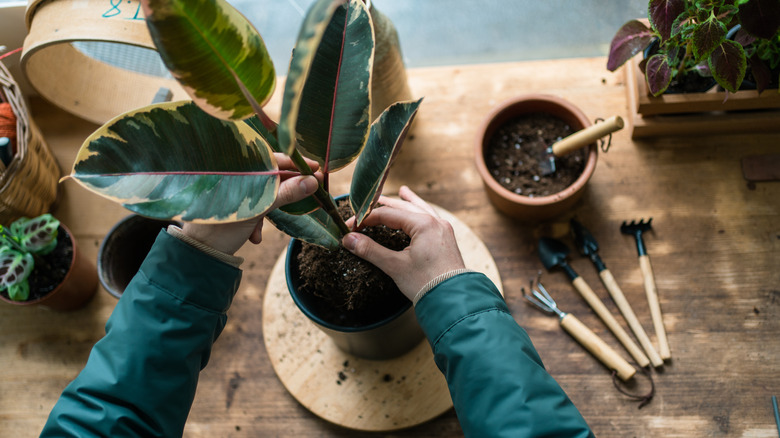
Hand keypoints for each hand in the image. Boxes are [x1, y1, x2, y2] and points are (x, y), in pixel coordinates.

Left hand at [181, 155, 318, 254]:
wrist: (200, 254)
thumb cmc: (223, 227)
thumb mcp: (258, 209)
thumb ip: (286, 193)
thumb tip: (312, 181)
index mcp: (237, 168)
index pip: (272, 158)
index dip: (296, 164)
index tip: (316, 169)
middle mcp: (234, 175)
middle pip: (269, 176)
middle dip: (284, 191)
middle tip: (308, 193)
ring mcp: (233, 191)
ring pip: (262, 193)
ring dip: (268, 209)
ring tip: (263, 229)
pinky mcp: (232, 206)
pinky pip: (252, 206)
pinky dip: (257, 220)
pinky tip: (254, 236)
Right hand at [342, 186, 465, 299]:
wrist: (454, 301)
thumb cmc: (426, 283)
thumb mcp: (395, 266)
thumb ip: (371, 250)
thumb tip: (348, 239)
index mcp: (423, 224)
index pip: (387, 214)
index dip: (366, 219)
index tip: (350, 227)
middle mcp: (435, 222)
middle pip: (404, 207)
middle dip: (384, 206)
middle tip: (367, 204)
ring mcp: (443, 229)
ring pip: (421, 209)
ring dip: (408, 202)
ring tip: (402, 192)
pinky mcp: (446, 239)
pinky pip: (431, 218)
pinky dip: (422, 212)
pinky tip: (421, 212)